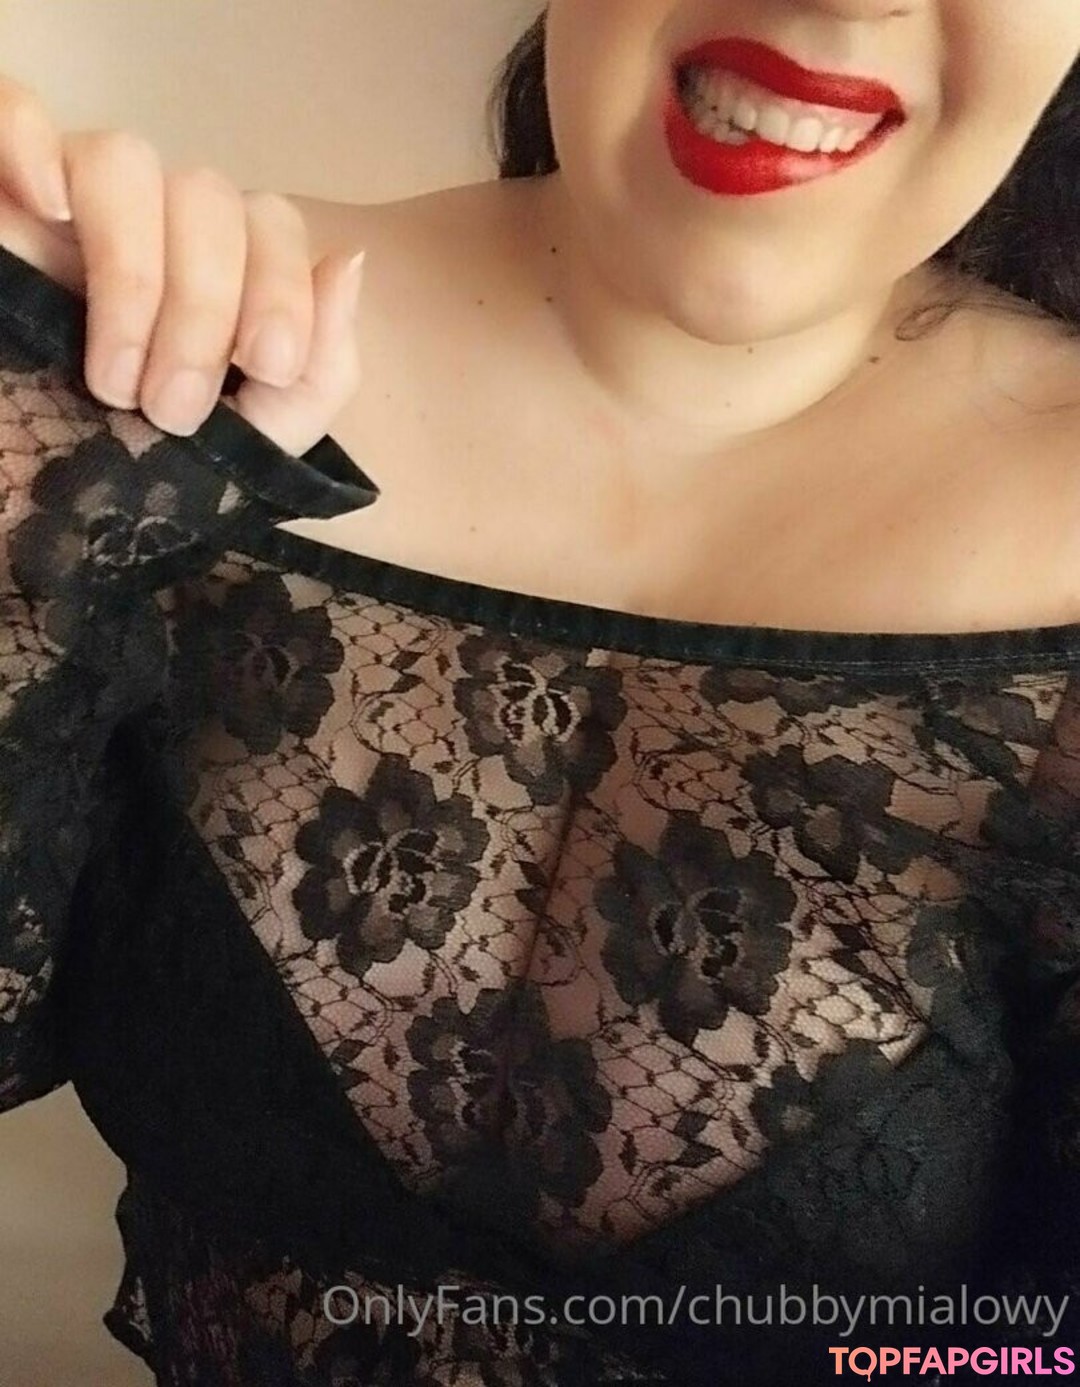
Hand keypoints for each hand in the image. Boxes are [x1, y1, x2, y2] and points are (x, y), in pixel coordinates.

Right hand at [0, 75, 364, 456]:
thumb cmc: (144, 472)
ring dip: (133, 277)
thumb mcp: (254, 440)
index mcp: (214, 268)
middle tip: (172, 410)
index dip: (282, 288)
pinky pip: (13, 111)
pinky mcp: (1, 199)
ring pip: (124, 160)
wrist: (42, 501)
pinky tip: (43, 210)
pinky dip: (28, 141)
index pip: (270, 222)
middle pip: (207, 195)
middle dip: (205, 310)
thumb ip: (320, 369)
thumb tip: (347, 263)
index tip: (268, 369)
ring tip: (112, 383)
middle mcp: (148, 223)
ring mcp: (68, 204)